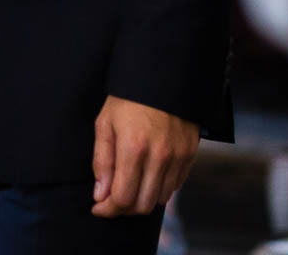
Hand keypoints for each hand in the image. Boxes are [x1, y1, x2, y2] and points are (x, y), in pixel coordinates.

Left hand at [90, 96, 198, 217]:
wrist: (162, 77)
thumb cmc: (127, 99)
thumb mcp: (105, 124)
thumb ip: (102, 161)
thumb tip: (100, 195)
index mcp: (133, 148)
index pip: (122, 197)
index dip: (108, 209)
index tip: (98, 207)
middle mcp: (159, 157)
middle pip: (143, 205)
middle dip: (124, 208)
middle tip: (111, 200)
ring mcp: (178, 157)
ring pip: (160, 199)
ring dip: (142, 200)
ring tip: (129, 187)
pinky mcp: (190, 155)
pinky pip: (175, 186)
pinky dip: (159, 189)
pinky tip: (146, 177)